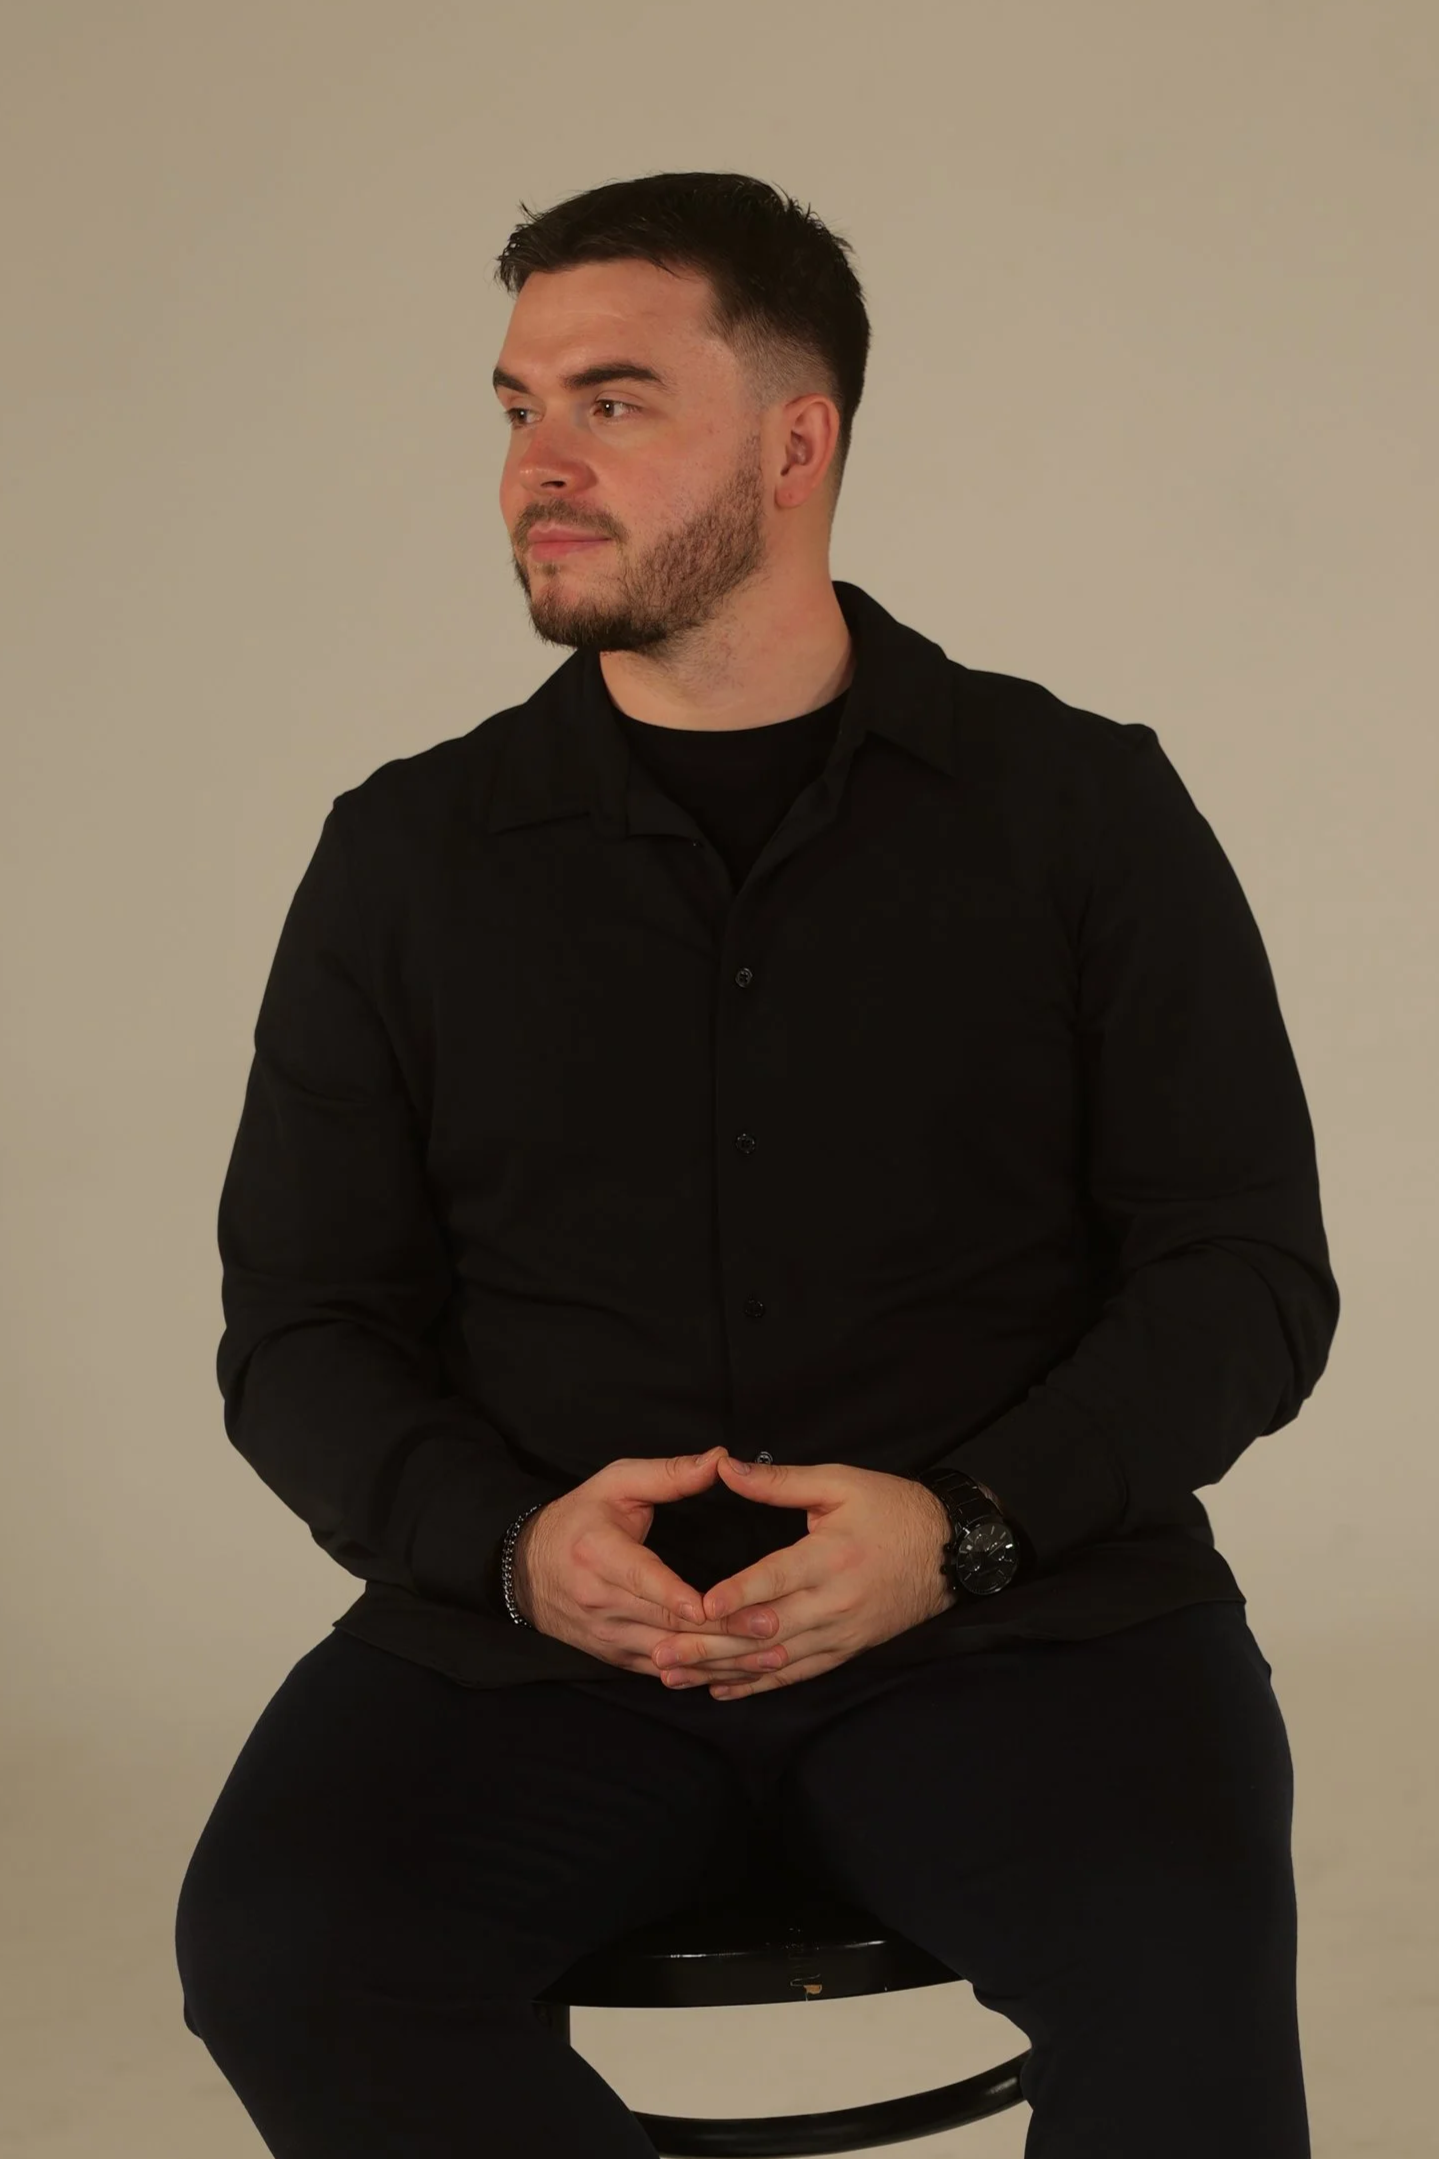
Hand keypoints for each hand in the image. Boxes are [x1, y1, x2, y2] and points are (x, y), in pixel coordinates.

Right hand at [511, 1446, 805, 1686]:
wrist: (524, 1571)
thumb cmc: (579, 1518)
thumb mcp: (616, 1483)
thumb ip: (669, 1474)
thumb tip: (719, 1459)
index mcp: (600, 1554)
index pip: (642, 1579)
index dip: (676, 1595)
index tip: (709, 1605)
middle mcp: (601, 1601)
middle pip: (667, 1624)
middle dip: (722, 1629)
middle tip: (770, 1627)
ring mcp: (608, 1635)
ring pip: (670, 1656)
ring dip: (721, 1659)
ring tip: (768, 1656)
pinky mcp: (616, 1657)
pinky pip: (662, 1672)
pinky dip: (700, 1674)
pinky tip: (739, 1673)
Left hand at [648, 1457, 958, 1698]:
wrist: (951, 1551)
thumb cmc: (892, 1508)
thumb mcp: (839, 1482)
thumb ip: (778, 1481)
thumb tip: (725, 1468)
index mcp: (831, 1556)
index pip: (778, 1579)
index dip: (738, 1594)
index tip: (700, 1606)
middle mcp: (835, 1602)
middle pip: (766, 1630)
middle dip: (711, 1644)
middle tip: (662, 1651)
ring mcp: (841, 1632)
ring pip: (774, 1660)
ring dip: (722, 1671)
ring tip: (675, 1674)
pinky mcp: (846, 1650)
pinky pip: (797, 1674)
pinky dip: (756, 1686)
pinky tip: (719, 1689)